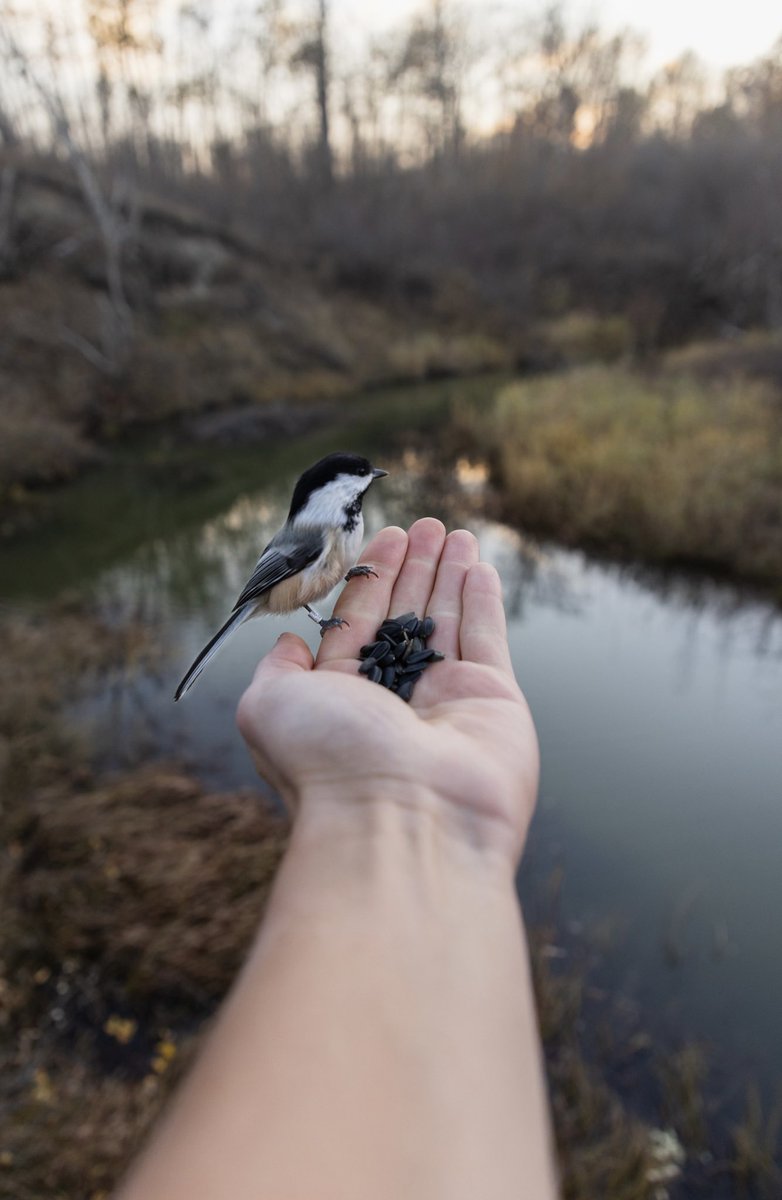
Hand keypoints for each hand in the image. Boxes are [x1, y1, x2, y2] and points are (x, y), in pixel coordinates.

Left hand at [237, 518, 538, 867]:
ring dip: (449, 573)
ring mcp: (446, 700)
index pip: (358, 622)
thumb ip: (275, 669)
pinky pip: (488, 638)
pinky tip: (477, 566)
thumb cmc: (329, 764)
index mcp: (342, 697)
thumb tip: (290, 644)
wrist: (403, 821)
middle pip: (405, 615)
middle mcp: (394, 698)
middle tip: (424, 524)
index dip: (371, 577)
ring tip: (452, 531)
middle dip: (413, 567)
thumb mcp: (268, 706)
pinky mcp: (492, 701)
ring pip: (448, 621)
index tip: (383, 537)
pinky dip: (484, 601)